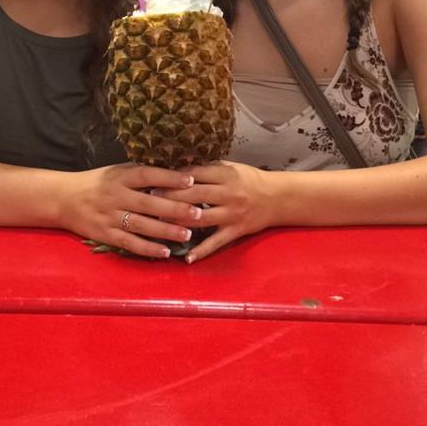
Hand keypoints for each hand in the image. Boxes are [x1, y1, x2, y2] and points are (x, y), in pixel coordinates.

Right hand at [60, 164, 203, 258]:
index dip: (169, 178)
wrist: (64, 199)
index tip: (191, 180)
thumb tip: (173, 174)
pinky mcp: (106, 235)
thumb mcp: (116, 172)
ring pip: (142, 225)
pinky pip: (130, 243)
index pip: (147, 175)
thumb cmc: (97, 183)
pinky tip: (165, 252)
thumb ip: (139, 175)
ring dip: (166, 231)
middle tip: (198, 212)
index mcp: (120, 177)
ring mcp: (110, 217)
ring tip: (187, 234)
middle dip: (175, 208)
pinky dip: (148, 248)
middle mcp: (116, 196)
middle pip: (149, 203)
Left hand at [157, 161, 280, 262]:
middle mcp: (228, 194)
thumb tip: (177, 168)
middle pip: (194, 195)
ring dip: (178, 221)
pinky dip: (201, 251)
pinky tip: (186, 258)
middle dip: (170, 197)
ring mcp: (232, 214)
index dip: (174, 178)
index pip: (195, 175)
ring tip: (158, 222)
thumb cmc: (249, 179)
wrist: (277, 198)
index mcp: (225, 175)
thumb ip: (207, 168)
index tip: (155, 179)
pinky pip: (216, 243)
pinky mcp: (235, 231)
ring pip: (200, 219)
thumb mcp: (230, 167)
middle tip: (149, 198)